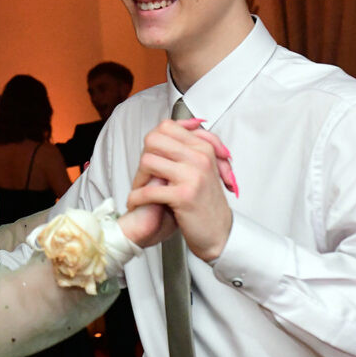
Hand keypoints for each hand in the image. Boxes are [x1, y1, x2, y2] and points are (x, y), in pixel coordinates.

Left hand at [126, 118, 234, 259]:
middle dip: (143, 158)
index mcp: (203, 148)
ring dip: (138, 178)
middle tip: (143, 175)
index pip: (167, 127)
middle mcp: (200, 157)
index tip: (152, 156)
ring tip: (139, 190)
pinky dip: (136, 198)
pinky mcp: (184, 195)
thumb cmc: (207, 202)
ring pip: (148, 161)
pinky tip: (136, 203)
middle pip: (154, 140)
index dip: (153, 141)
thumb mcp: (203, 168)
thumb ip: (190, 147)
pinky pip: (148, 190)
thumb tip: (184, 124)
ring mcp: (193, 175)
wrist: (219, 232)